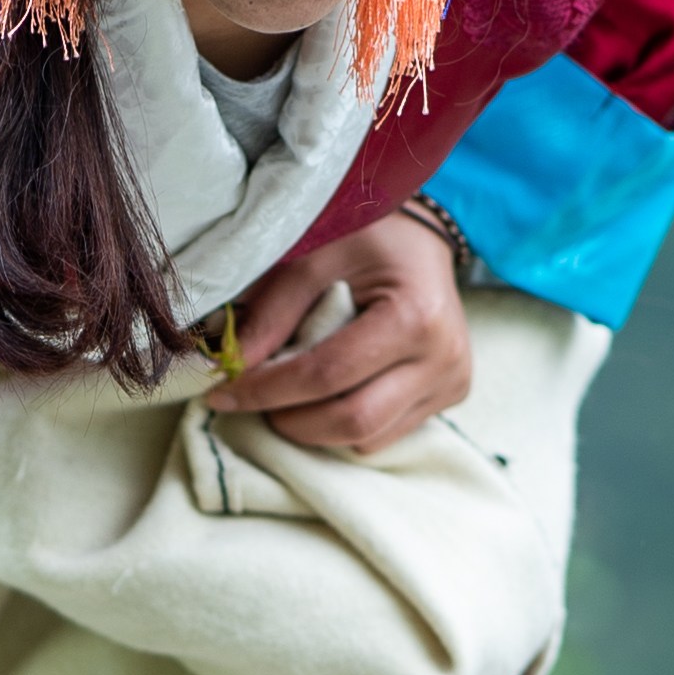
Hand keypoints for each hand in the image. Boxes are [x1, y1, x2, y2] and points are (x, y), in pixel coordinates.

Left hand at [209, 205, 468, 458]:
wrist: (424, 238)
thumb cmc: (369, 236)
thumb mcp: (316, 255)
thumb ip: (274, 310)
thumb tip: (234, 364)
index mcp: (415, 317)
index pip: (327, 375)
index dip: (267, 390)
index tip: (221, 394)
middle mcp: (443, 358)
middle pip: (352, 421)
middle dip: (289, 420)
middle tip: (250, 401)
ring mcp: (451, 382)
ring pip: (367, 438)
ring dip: (315, 427)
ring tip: (287, 393)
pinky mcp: (450, 395)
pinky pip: (385, 434)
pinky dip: (343, 425)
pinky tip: (326, 393)